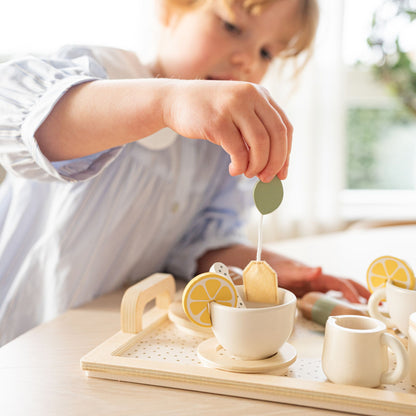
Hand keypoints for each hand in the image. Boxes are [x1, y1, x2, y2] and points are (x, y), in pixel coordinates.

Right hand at [163, 79, 291, 181]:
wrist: (174, 100)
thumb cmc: (209, 113)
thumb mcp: (237, 114)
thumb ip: (254, 132)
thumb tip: (272, 168)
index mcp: (260, 94)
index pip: (285, 127)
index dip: (286, 154)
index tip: (281, 174)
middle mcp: (251, 96)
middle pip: (277, 135)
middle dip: (275, 162)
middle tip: (267, 179)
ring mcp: (234, 106)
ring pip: (260, 143)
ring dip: (258, 165)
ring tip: (248, 174)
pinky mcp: (218, 121)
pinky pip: (238, 150)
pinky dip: (240, 165)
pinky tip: (234, 169)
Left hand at [267, 257, 369, 302]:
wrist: (266, 268)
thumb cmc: (277, 268)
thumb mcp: (288, 271)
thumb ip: (302, 271)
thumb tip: (319, 269)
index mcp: (316, 275)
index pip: (339, 282)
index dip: (350, 291)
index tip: (360, 302)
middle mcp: (319, 280)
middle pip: (345, 284)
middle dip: (361, 291)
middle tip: (377, 302)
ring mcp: (316, 286)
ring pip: (340, 291)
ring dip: (354, 297)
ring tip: (369, 307)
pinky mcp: (312, 291)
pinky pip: (330, 297)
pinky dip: (341, 302)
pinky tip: (345, 310)